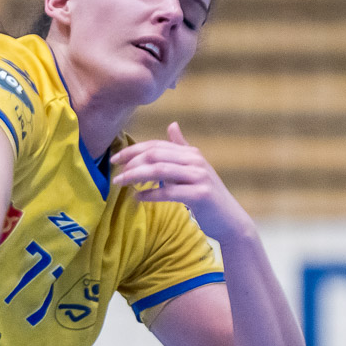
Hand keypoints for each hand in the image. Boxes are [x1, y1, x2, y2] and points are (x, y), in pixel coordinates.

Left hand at [110, 122, 251, 241]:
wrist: (230, 220)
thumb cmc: (207, 196)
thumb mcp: (195, 169)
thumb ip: (182, 148)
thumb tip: (172, 125)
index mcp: (191, 153)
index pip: (157, 145)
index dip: (133, 150)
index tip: (115, 158)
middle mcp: (196, 161)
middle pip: (156, 155)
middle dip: (131, 162)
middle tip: (115, 173)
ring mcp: (199, 177)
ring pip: (160, 171)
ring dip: (136, 176)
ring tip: (121, 183)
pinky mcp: (200, 194)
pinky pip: (168, 192)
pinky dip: (150, 195)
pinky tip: (137, 197)